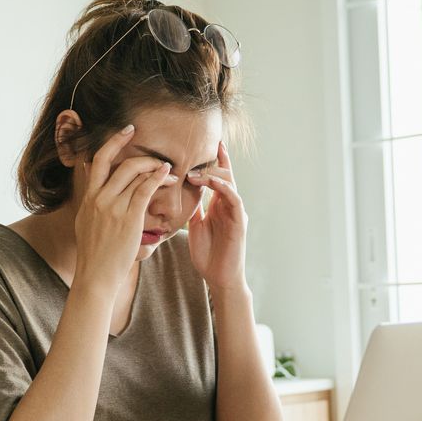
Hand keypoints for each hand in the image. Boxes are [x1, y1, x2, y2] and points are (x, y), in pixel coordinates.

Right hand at [74, 125, 175, 292]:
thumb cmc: (95, 254)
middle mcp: (98, 198)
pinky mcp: (128, 218)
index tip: (127, 131)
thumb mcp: (85, 222)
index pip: (97, 160)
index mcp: (88, 198)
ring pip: (134, 173)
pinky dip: (158, 178)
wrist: (96, 276)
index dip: (113, 142)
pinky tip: (167, 175)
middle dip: (135, 148)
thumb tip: (89, 179)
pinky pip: (145, 189)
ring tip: (168, 170)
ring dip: (154, 167)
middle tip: (151, 147)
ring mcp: (113, 207)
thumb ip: (90, 200)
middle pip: (118, 162)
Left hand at [186, 140, 247, 291]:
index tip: (211, 142)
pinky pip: (234, 199)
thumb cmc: (208, 255)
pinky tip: (211, 182)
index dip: (216, 159)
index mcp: (219, 205)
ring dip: (213, 174)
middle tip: (197, 154)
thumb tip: (182, 191)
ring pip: (230, 183)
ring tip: (194, 172)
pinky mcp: (239, 222)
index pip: (218, 177)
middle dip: (214, 162)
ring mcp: (236, 213)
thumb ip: (193, 208)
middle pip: (226, 174)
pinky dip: (224, 188)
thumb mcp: (194, 226)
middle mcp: (229, 205)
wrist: (219, 278)